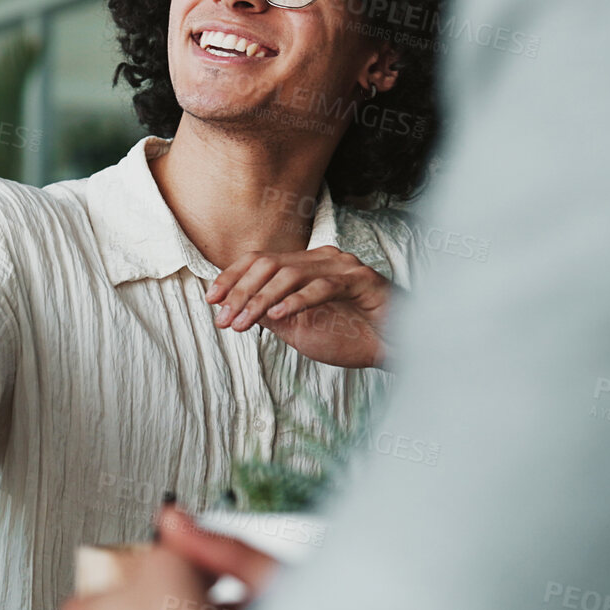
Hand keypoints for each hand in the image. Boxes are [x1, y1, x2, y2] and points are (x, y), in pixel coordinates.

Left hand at [206, 247, 393, 367]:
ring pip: (291, 273)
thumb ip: (271, 316)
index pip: (260, 261)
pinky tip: (278, 316)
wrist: (398, 350)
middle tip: (223, 318)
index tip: (211, 301)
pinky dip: (297, 301)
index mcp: (307, 266)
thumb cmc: (352, 338)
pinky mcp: (363, 280)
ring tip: (243, 323)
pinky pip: (322, 286)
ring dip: (261, 299)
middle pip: (269, 264)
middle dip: (241, 292)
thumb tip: (235, 309)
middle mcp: (323, 259)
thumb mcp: (299, 330)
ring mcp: (344, 266)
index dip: (232, 277)